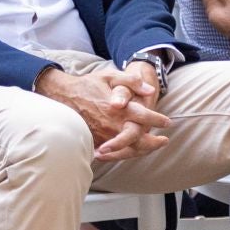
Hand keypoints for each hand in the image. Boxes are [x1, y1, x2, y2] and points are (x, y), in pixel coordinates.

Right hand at [36, 66, 169, 161]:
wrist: (63, 95)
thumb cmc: (88, 85)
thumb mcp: (110, 76)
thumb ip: (131, 81)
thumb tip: (149, 91)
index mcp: (119, 108)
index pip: (144, 116)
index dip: (157, 120)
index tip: (167, 122)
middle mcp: (112, 123)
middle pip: (138, 139)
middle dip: (153, 142)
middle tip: (164, 141)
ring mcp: (103, 134)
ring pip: (127, 148)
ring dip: (142, 150)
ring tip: (151, 147)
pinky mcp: (95, 140)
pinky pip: (113, 151)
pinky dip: (125, 153)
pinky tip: (133, 151)